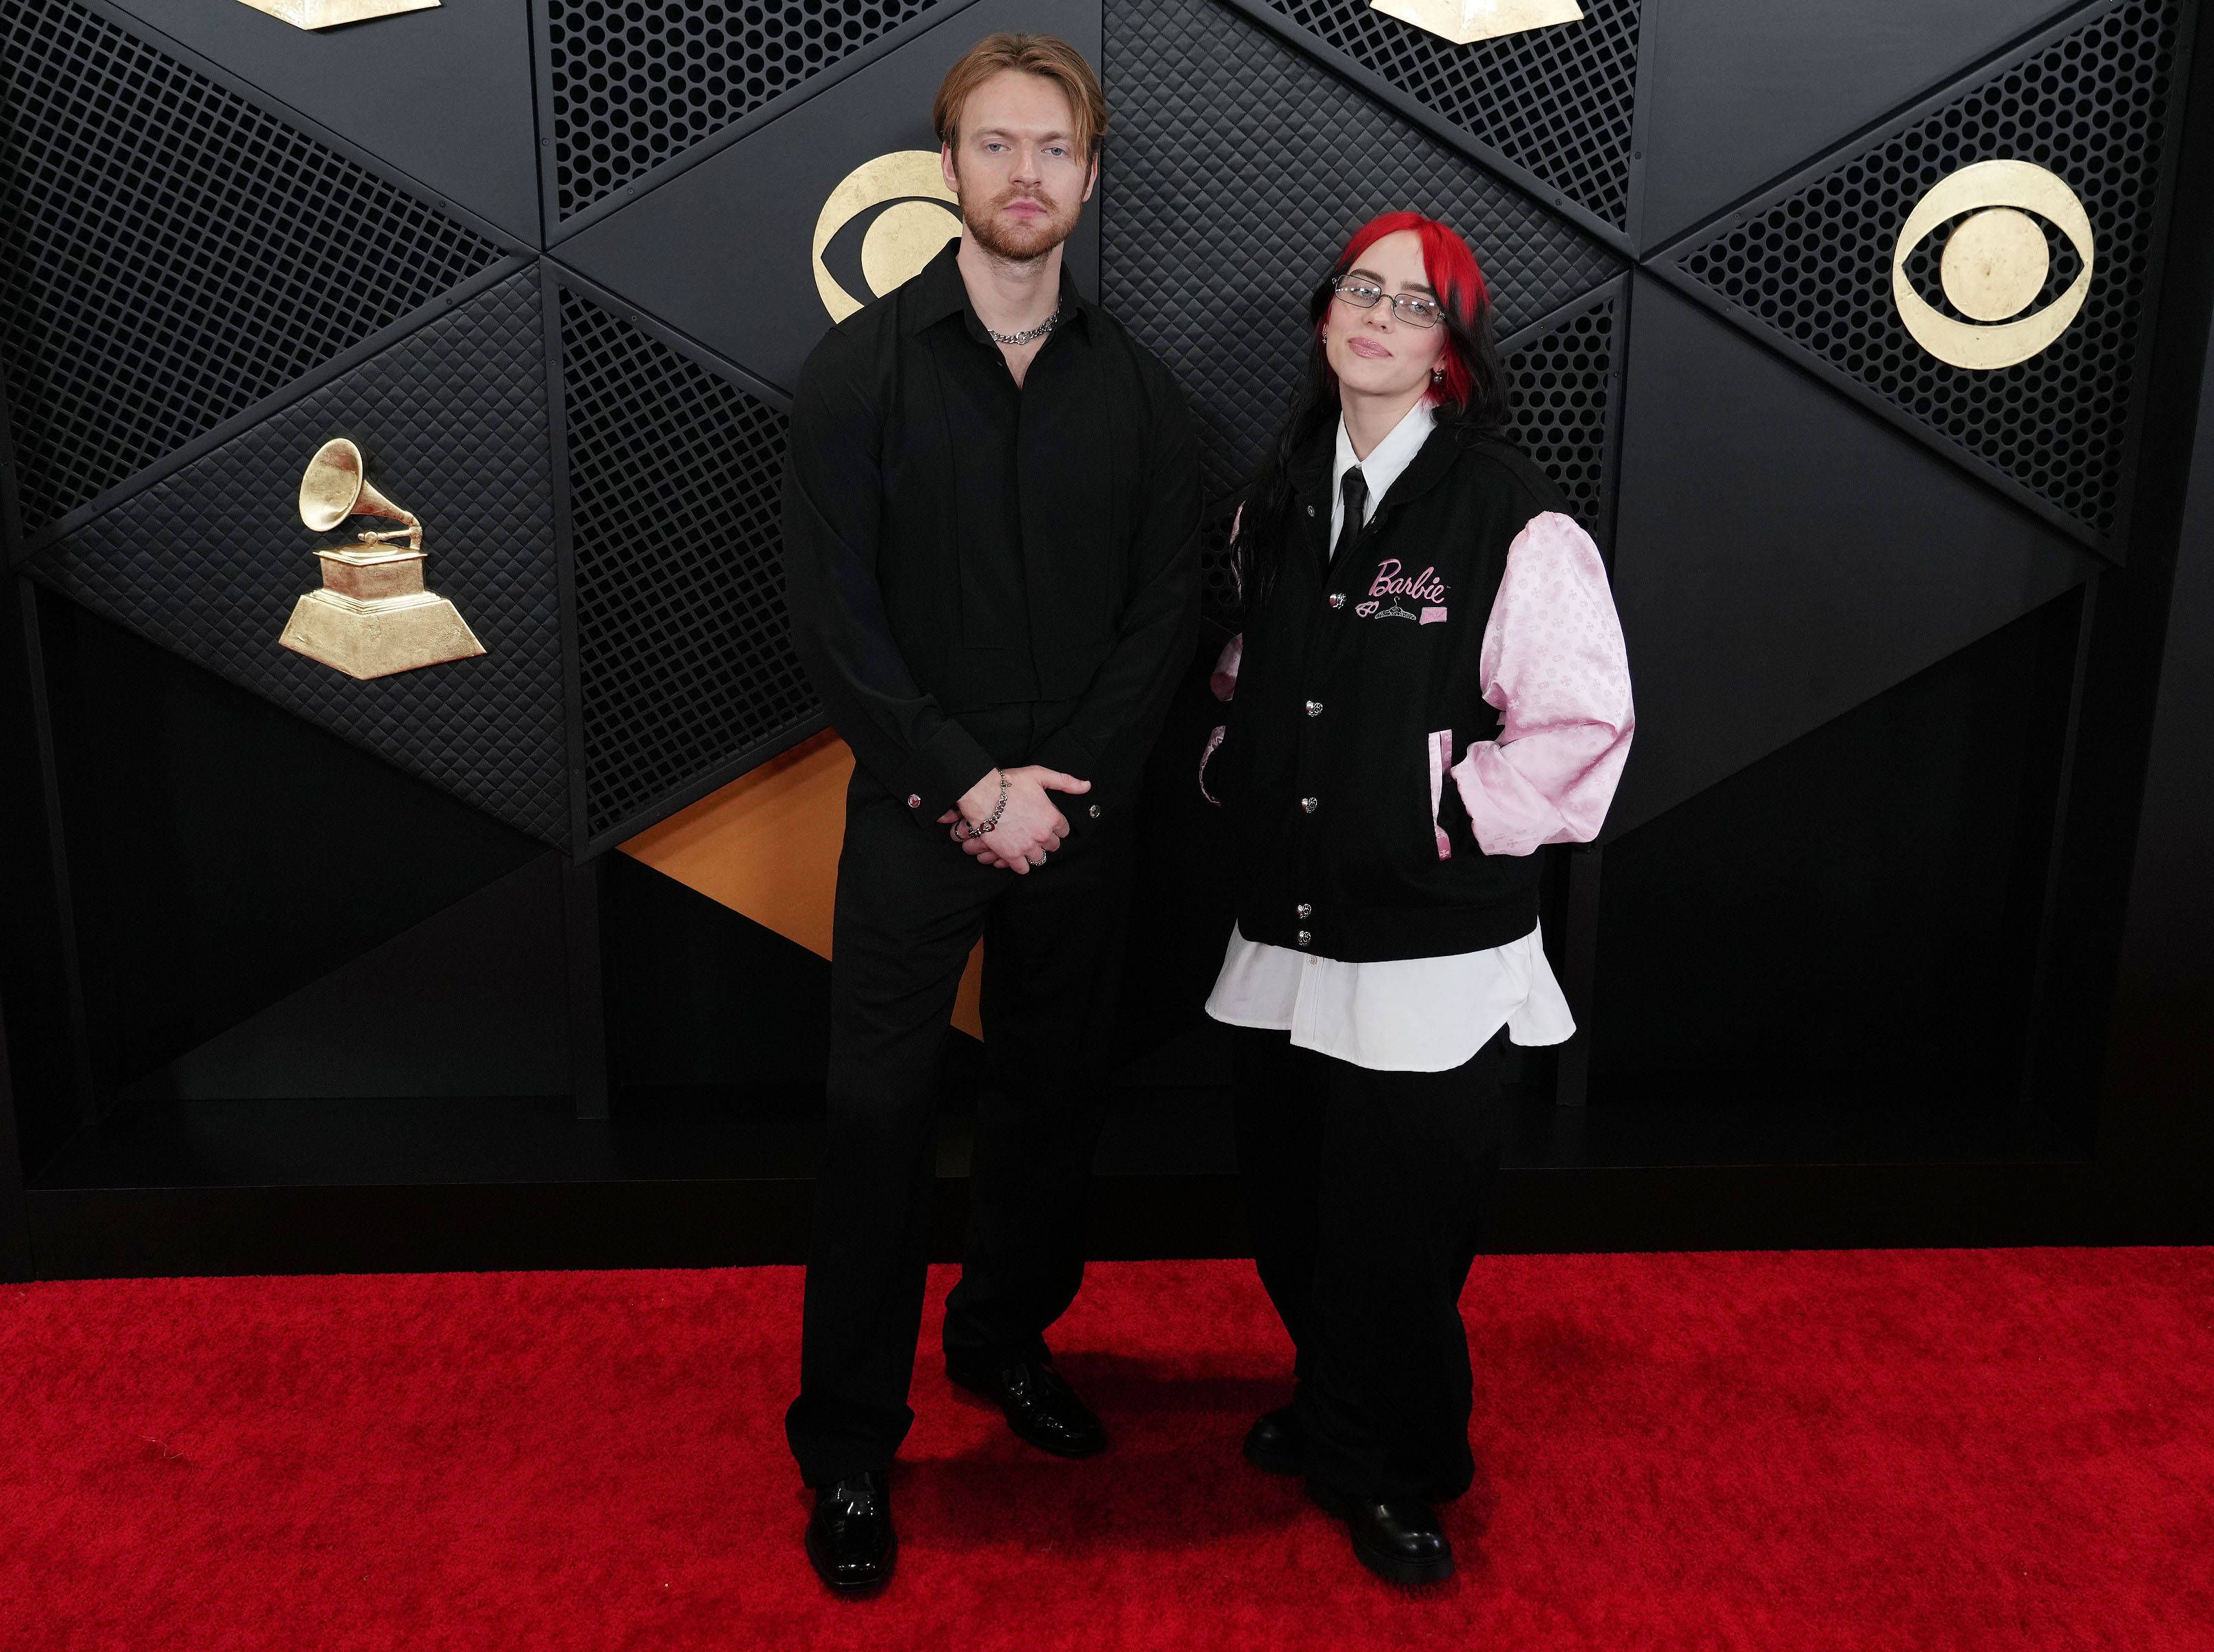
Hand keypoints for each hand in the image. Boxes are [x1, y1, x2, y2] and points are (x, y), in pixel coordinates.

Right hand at [944, 766, 1087, 873]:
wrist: (982, 794)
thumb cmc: (1009, 783)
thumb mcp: (1040, 775)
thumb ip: (1065, 782)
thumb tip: (1086, 786)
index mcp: (1052, 817)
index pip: (1064, 830)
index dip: (1055, 825)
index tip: (1046, 821)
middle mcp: (1042, 834)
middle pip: (1053, 846)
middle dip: (1047, 840)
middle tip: (1035, 832)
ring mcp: (1027, 846)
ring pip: (1040, 859)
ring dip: (1035, 853)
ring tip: (1027, 844)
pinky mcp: (1011, 855)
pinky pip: (1023, 869)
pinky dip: (1021, 864)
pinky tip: (1017, 856)